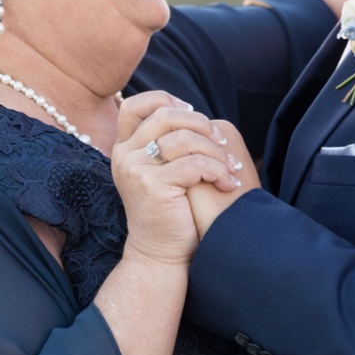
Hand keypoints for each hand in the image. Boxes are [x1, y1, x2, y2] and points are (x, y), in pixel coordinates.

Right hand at [112, 91, 241, 265]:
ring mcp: (135, 168)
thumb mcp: (162, 171)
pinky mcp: (152, 184)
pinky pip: (194, 163)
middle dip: (201, 124)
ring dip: (215, 152)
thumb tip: (189, 109)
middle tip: (221, 144)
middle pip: (166, 115)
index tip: (193, 113)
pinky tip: (227, 184)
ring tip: (230, 169)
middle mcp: (125, 155)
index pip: (135, 104)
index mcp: (125, 148)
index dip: (166, 100)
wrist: (160, 255)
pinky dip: (218, 171)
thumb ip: (166, 142)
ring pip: (184, 139)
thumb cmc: (171, 212)